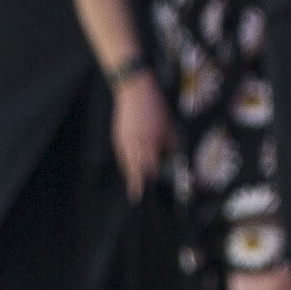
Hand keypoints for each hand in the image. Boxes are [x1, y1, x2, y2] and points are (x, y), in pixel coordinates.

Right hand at [106, 67, 170, 189]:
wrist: (134, 91)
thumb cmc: (155, 107)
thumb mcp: (168, 125)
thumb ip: (169, 142)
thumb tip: (172, 155)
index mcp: (147, 142)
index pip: (149, 167)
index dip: (151, 179)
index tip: (152, 192)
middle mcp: (133, 144)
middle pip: (134, 168)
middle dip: (136, 183)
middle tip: (136, 198)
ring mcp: (123, 140)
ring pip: (126, 162)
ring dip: (130, 174)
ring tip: (134, 186)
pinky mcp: (118, 135)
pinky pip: (122, 153)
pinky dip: (126, 162)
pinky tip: (129, 166)